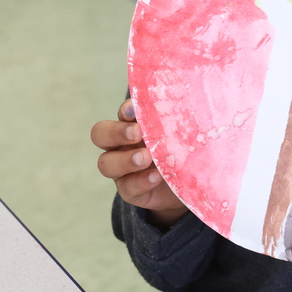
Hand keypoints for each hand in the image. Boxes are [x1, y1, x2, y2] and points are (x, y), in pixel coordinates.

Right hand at [91, 99, 187, 227]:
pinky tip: (156, 177)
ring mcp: (122, 169)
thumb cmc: (184, 149)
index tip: (135, 110)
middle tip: (137, 133)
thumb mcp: (182, 133)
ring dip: (126, 159)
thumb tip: (188, 101)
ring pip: (106, 163)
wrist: (190, 183)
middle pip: (100, 134)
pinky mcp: (130, 191)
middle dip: (117, 132)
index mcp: (133, 124)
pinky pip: (127, 187)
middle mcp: (122, 145)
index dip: (126, 110)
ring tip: (146, 158)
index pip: (122, 113)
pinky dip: (141, 181)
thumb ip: (177, 121)